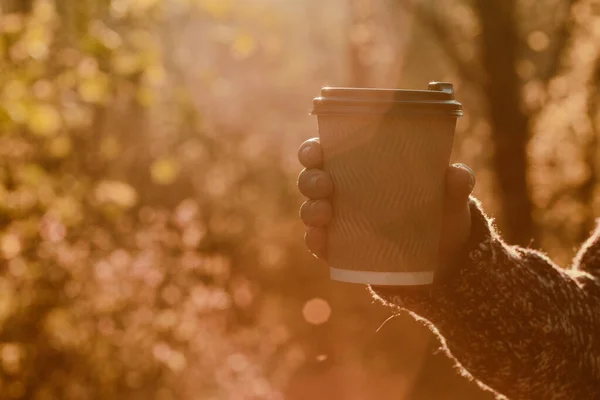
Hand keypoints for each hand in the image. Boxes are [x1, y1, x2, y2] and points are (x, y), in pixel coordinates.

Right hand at [297, 137, 475, 260]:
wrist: (439, 262)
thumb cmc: (438, 216)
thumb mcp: (450, 199)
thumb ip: (456, 184)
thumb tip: (458, 174)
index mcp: (360, 169)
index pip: (326, 152)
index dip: (313, 149)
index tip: (318, 150)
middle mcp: (342, 192)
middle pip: (311, 179)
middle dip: (310, 179)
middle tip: (325, 184)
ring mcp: (337, 223)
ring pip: (309, 210)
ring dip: (310, 209)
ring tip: (325, 212)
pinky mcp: (338, 251)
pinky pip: (317, 244)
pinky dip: (315, 240)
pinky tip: (321, 238)